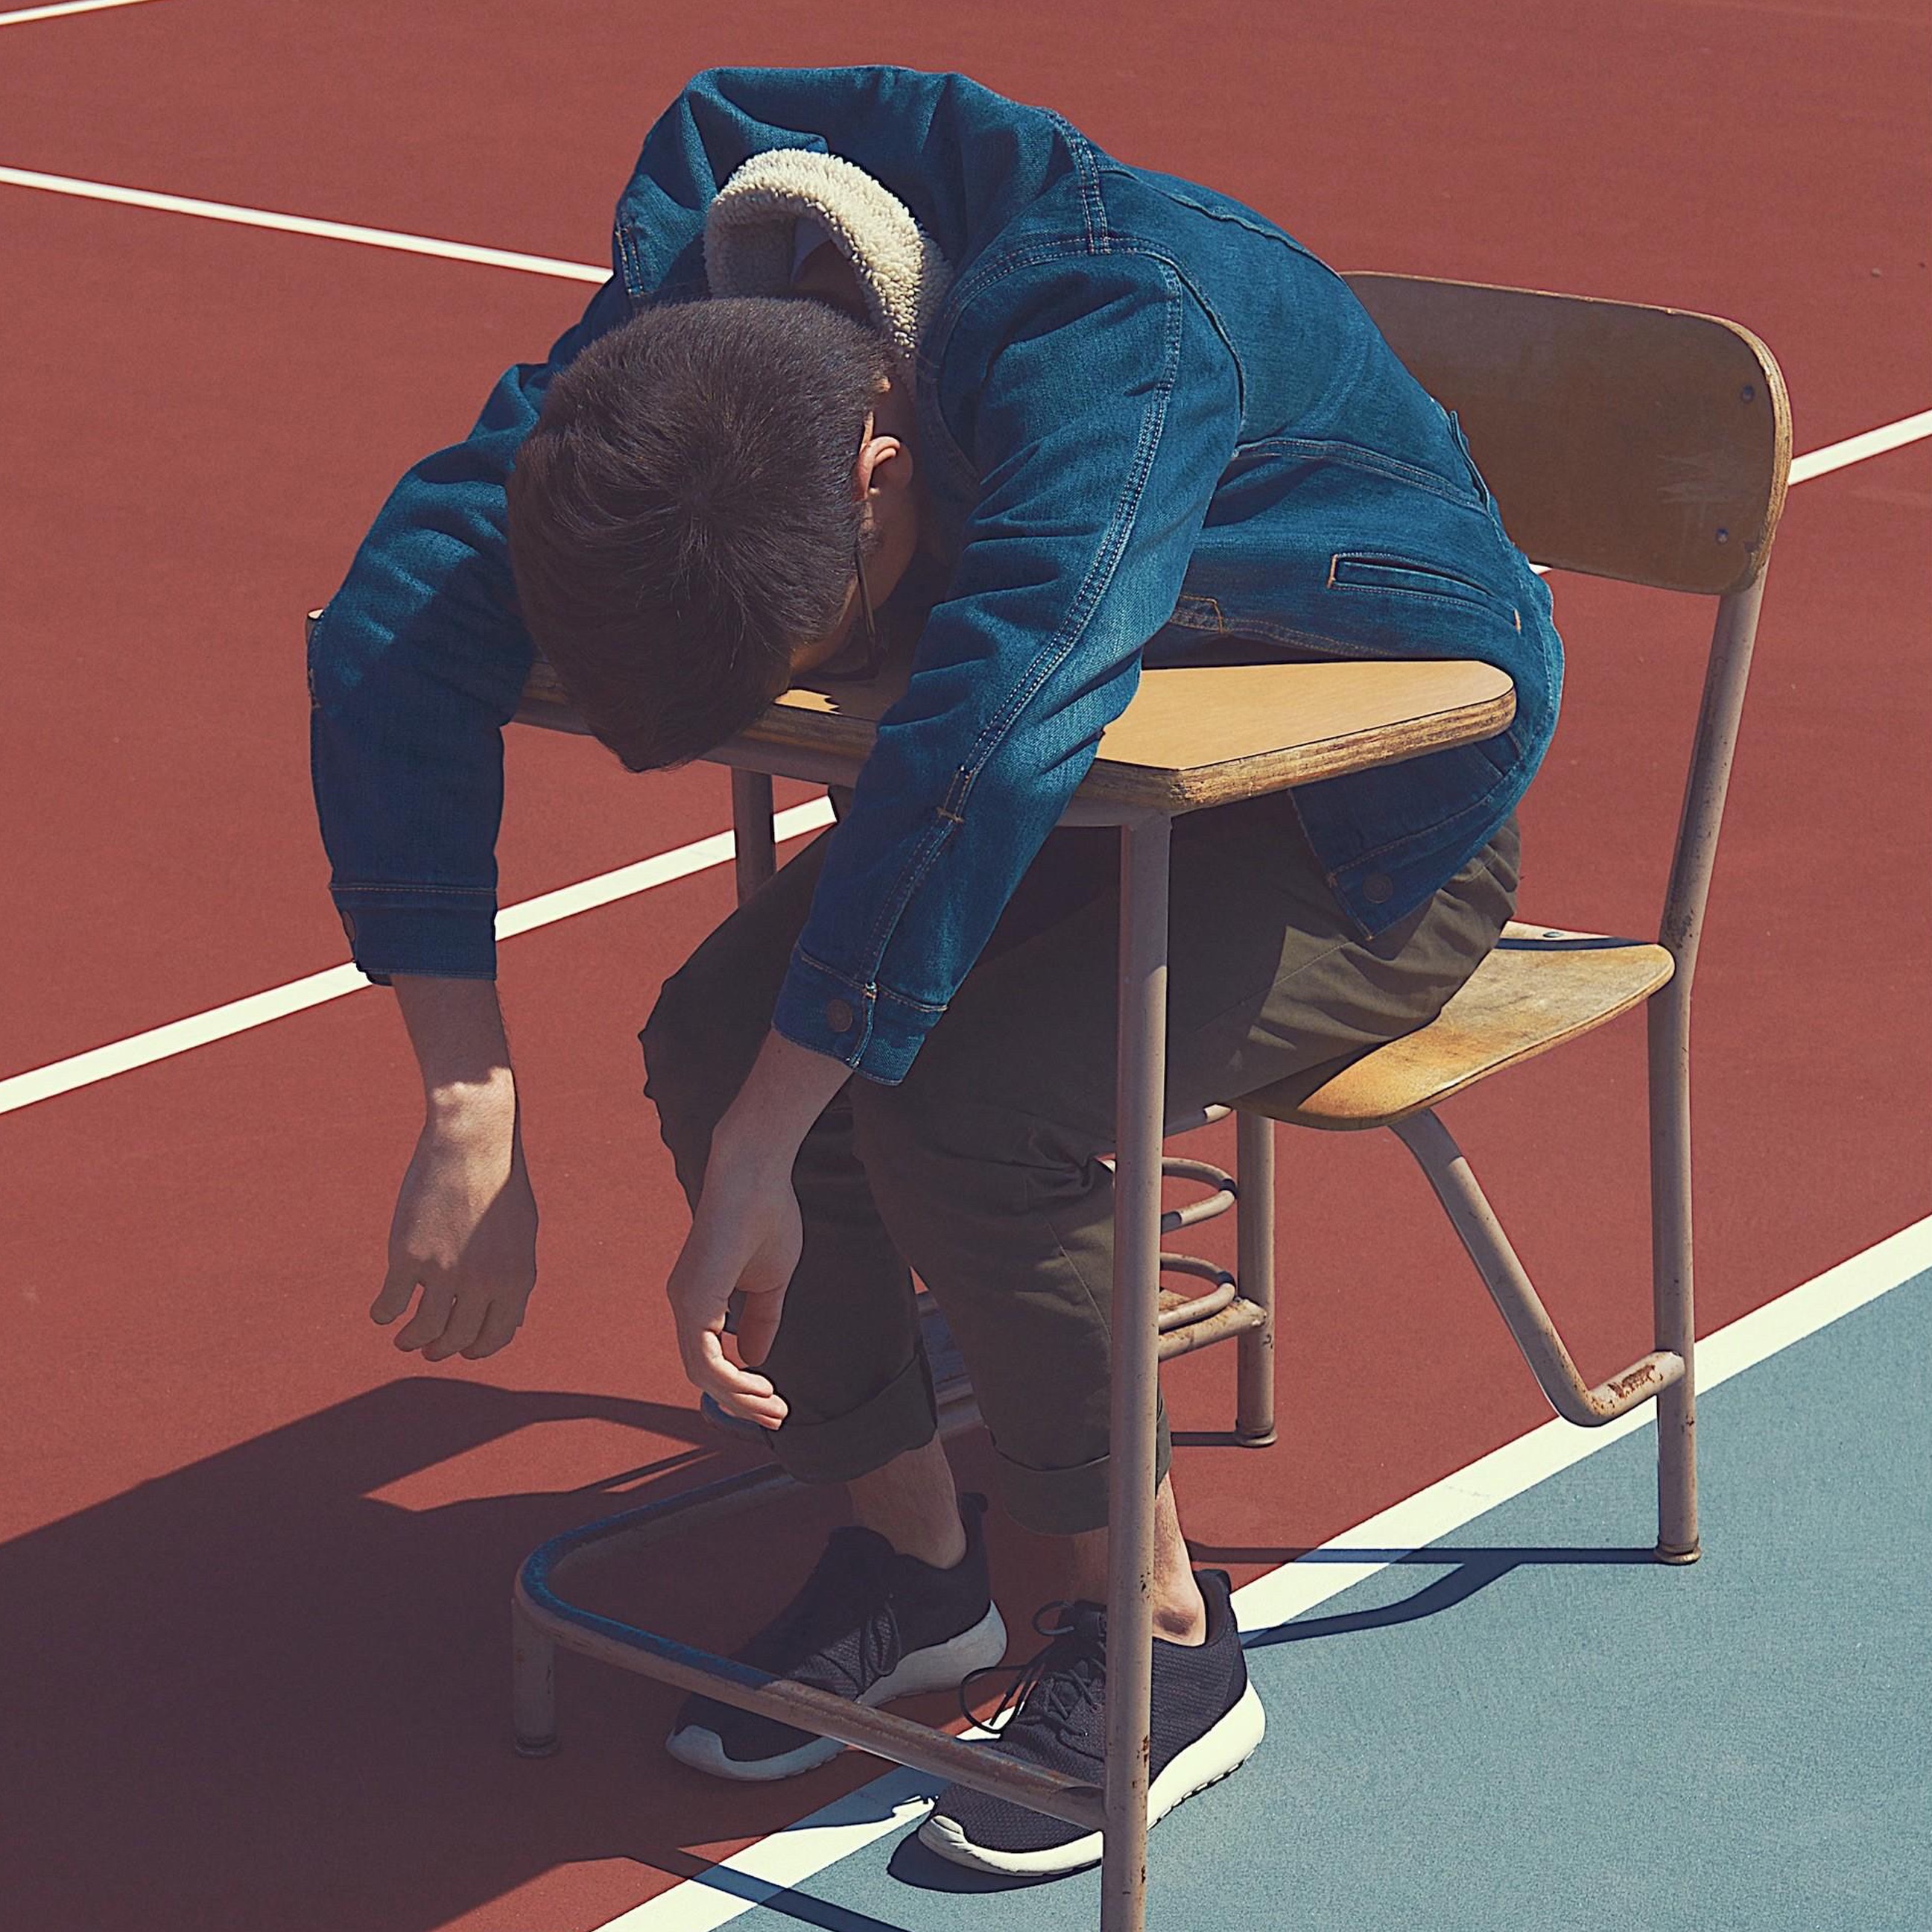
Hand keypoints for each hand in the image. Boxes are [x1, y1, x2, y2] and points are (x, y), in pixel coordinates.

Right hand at [372, 1101, 537, 1360]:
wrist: (473, 1142)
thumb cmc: (499, 1184)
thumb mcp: (521, 1235)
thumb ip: (514, 1280)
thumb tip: (512, 1325)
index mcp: (517, 1278)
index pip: (497, 1335)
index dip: (477, 1348)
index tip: (462, 1350)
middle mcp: (484, 1282)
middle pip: (457, 1337)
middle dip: (441, 1349)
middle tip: (428, 1349)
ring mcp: (444, 1271)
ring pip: (423, 1330)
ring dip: (411, 1341)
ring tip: (405, 1339)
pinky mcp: (408, 1256)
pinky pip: (391, 1303)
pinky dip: (384, 1313)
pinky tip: (382, 1311)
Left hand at [665, 1140, 800, 1427]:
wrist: (756, 1175)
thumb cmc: (766, 1216)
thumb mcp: (770, 1282)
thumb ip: (762, 1320)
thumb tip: (755, 1361)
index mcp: (700, 1297)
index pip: (712, 1357)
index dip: (741, 1385)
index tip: (775, 1400)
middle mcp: (684, 1302)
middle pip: (704, 1373)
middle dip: (741, 1401)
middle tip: (776, 1417)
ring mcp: (684, 1300)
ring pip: (702, 1372)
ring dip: (738, 1396)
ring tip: (773, 1407)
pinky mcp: (692, 1298)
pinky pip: (704, 1357)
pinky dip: (730, 1379)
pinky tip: (758, 1384)